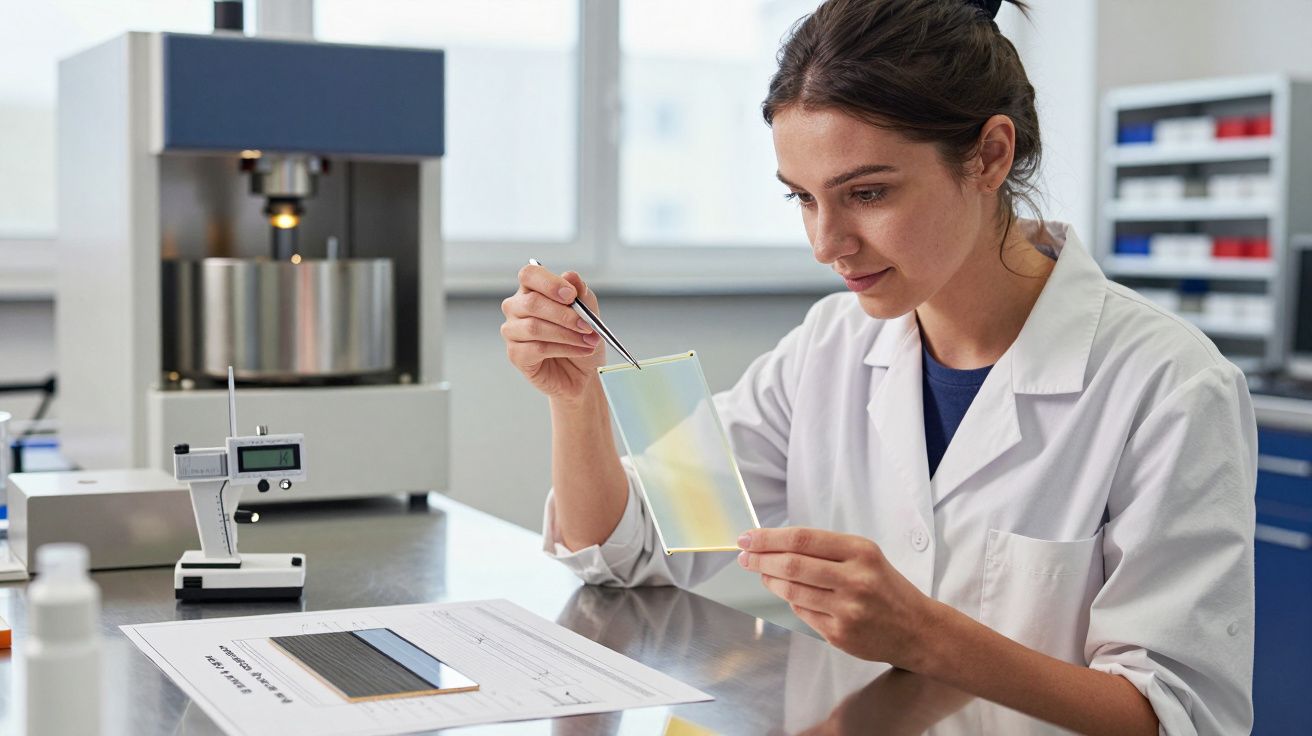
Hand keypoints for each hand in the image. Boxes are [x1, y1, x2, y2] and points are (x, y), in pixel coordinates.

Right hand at [501, 264, 605, 400]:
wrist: (583, 372)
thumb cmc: (581, 338)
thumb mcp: (590, 313)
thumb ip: (581, 294)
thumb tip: (570, 276)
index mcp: (532, 290)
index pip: (529, 274)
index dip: (549, 283)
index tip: (571, 295)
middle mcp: (517, 308)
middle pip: (532, 303)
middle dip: (564, 314)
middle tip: (587, 325)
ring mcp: (513, 331)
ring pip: (534, 327)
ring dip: (567, 334)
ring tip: (588, 340)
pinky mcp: (515, 354)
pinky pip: (536, 349)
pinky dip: (564, 349)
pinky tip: (579, 351)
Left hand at [737, 527, 942, 668]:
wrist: (917, 629)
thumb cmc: (887, 588)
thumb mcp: (866, 556)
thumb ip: (826, 550)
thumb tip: (775, 547)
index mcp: (861, 552)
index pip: (803, 540)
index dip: (768, 538)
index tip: (748, 538)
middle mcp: (855, 579)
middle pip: (792, 565)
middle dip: (760, 560)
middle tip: (745, 556)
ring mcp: (847, 610)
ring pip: (792, 591)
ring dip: (769, 581)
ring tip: (762, 574)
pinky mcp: (840, 635)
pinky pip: (802, 613)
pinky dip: (790, 602)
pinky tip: (788, 594)